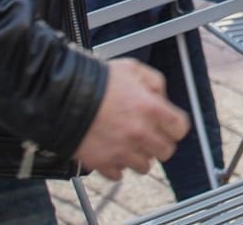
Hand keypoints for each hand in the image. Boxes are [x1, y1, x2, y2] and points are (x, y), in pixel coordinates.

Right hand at [74, 58, 189, 179]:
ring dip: (139, 155)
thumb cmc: (97, 81)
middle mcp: (141, 134)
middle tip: (148, 133)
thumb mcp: (133, 69)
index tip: (168, 124)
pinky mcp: (103, 164)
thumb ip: (155, 83)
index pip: (180, 129)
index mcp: (152, 110)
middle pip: (166, 152)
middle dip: (159, 142)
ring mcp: (122, 152)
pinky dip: (116, 165)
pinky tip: (111, 150)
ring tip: (127, 142)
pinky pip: (118, 175)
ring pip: (144, 167)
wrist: (62, 97)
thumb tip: (161, 98)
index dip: (175, 126)